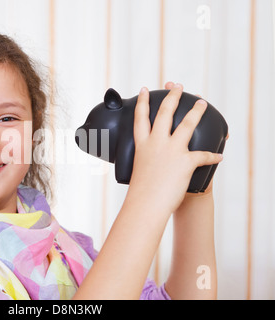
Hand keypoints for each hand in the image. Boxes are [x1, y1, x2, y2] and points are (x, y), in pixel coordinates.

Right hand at [129, 83, 223, 214]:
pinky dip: (213, 156)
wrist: (146, 204)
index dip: (142, 101)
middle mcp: (156, 143)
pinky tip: (220, 156)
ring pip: (186, 124)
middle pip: (165, 112)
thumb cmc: (140, 192)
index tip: (145, 90)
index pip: (141, 117)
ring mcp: (171, 150)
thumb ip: (147, 159)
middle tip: (178, 87)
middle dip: (173, 97)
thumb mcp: (139, 169)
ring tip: (202, 102)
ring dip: (196, 111)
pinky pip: (203, 155)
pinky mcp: (186, 161)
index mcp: (143, 144)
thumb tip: (153, 160)